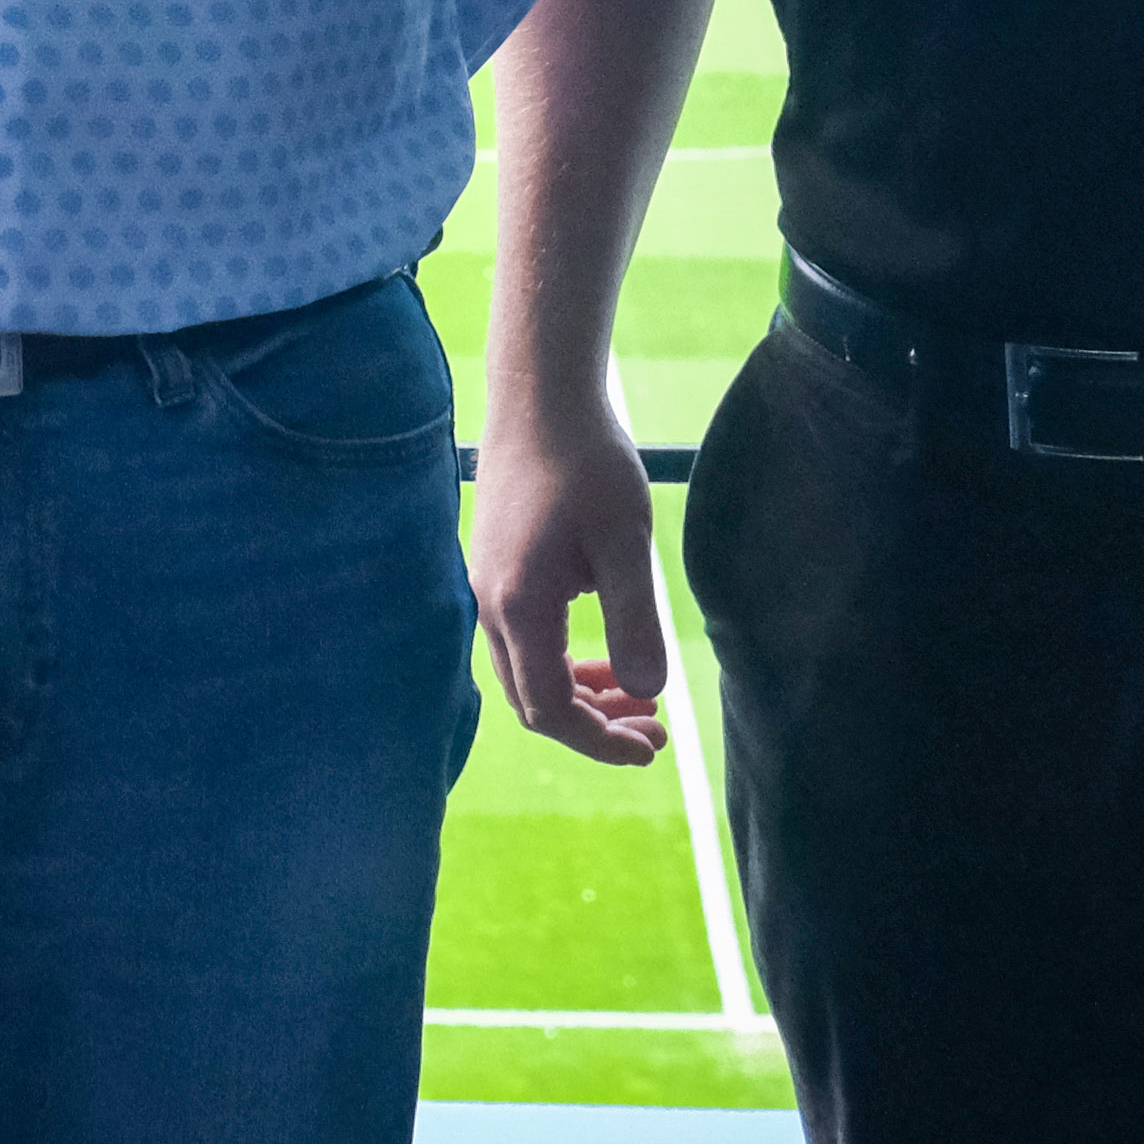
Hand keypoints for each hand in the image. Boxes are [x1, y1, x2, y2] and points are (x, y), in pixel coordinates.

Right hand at [468, 395, 675, 765]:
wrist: (540, 396)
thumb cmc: (586, 461)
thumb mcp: (625, 541)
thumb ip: (634, 619)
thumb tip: (649, 691)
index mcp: (519, 607)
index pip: (551, 709)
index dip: (600, 741)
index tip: (652, 747)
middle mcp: (491, 605)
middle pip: (533, 701)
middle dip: (594, 726)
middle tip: (655, 731)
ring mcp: (488, 586)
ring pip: (527, 671)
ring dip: (581, 694)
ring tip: (637, 694)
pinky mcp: (496, 567)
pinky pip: (523, 639)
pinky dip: (564, 661)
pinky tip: (604, 646)